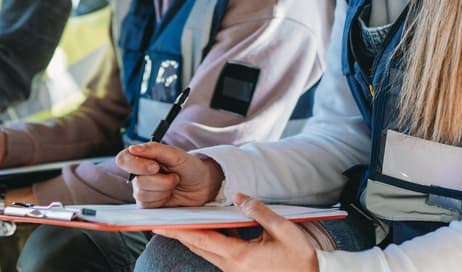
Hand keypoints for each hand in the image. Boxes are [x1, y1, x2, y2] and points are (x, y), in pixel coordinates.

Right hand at [116, 142, 222, 207]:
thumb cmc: (190, 167)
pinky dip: (162, 200)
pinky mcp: (149, 205)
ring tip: (173, 184)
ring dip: (163, 190)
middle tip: (173, 176)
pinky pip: (147, 206)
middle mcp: (139, 174)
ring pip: (142, 195)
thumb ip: (154, 149)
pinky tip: (170, 195)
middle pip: (137, 181)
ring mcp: (143, 190)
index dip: (136, 164)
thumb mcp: (176, 154)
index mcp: (142, 157)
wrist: (203, 185)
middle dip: (160, 181)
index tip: (155, 166)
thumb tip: (133, 149)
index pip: (123, 159)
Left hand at [155, 193, 319, 271]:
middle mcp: (232, 266)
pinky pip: (220, 254)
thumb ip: (259, 211)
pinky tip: (211, 228)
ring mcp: (235, 271)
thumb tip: (239, 196)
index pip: (202, 240)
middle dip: (180, 233)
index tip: (161, 224)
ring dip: (194, 237)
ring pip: (208, 251)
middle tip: (161, 221)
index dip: (179, 230)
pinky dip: (210, 241)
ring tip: (180, 221)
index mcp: (239, 256)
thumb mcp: (284, 231)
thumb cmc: (300, 260)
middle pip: (199, 246)